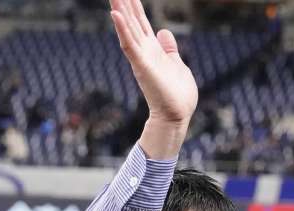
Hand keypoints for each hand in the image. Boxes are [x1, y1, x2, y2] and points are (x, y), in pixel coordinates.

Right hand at [110, 0, 196, 125]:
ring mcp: (141, 58)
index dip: (135, 7)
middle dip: (124, 5)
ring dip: (119, 12)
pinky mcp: (141, 66)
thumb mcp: (177, 64)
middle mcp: (145, 51)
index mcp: (154, 50)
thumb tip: (164, 32)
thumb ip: (169, 49)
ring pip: (127, 30)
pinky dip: (122, 30)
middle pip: (132, 22)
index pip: (142, 23)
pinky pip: (129, 45)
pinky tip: (115, 15)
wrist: (176, 116)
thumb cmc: (178, 95)